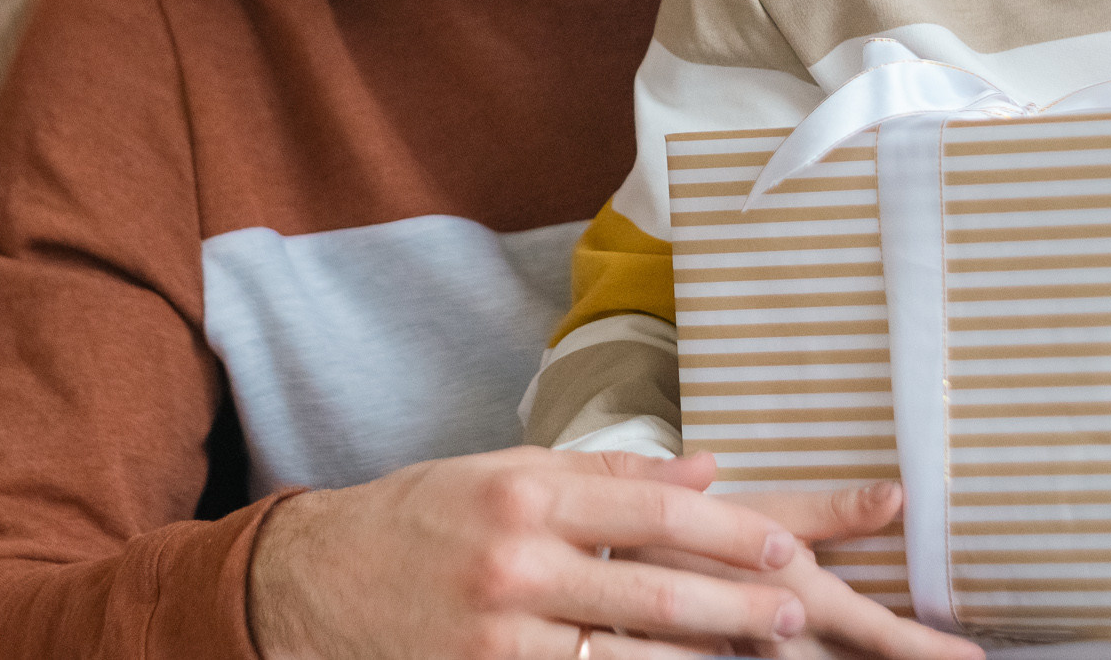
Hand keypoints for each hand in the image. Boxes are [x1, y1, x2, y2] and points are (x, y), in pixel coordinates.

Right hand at [249, 446, 812, 659]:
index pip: (651, 508)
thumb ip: (604, 474)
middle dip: (734, 604)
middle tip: (795, 610)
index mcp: (525, 494)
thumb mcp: (503, 474)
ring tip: (759, 656)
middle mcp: (516, 561)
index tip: (783, 545)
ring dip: (701, 659)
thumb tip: (705, 469)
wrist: (315, 583)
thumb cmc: (421, 518)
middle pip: (651, 588)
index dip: (726, 530)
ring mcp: (501, 631)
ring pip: (626, 655)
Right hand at [636, 483, 983, 659]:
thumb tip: (899, 496)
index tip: (974, 657)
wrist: (612, 552)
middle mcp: (779, 639)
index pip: (875, 631)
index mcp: (794, 592)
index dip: (926, 647)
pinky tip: (825, 656)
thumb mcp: (768, 507)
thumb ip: (835, 511)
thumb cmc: (696, 521)